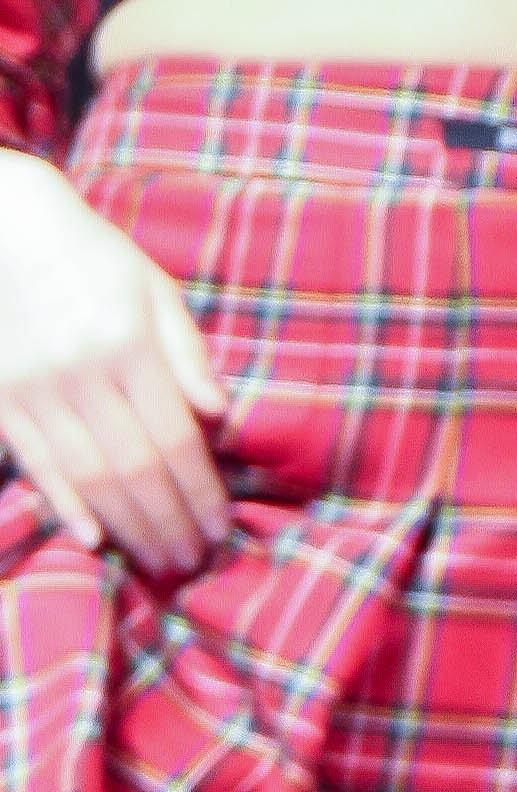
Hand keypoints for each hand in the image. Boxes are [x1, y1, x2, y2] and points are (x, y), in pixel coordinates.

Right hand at [0, 155, 228, 580]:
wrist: (7, 229)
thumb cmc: (95, 259)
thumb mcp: (153, 290)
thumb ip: (187, 352)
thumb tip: (220, 414)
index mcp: (128, 343)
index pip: (176, 438)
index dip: (201, 492)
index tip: (220, 528)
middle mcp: (81, 371)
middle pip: (135, 468)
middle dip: (169, 523)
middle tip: (193, 562)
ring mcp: (34, 389)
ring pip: (88, 477)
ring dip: (129, 527)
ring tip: (158, 560)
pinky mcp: (1, 399)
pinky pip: (37, 464)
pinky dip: (66, 505)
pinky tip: (95, 538)